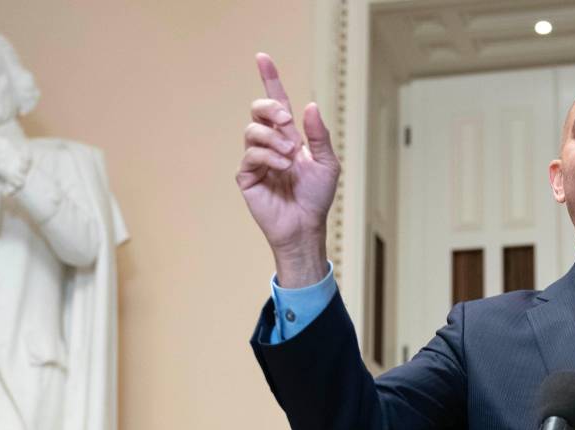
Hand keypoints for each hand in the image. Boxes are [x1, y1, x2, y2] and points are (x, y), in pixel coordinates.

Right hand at [236, 53, 339, 287]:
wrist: (306, 226)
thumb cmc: (317, 198)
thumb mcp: (327, 163)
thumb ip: (319, 135)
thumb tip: (309, 106)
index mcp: (290, 136)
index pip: (277, 102)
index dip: (270, 79)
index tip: (263, 57)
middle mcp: (271, 143)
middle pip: (259, 109)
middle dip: (270, 107)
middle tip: (286, 120)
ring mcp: (257, 159)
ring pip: (253, 130)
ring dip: (273, 139)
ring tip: (290, 156)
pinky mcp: (247, 176)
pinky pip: (251, 154)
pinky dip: (268, 157)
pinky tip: (283, 168)